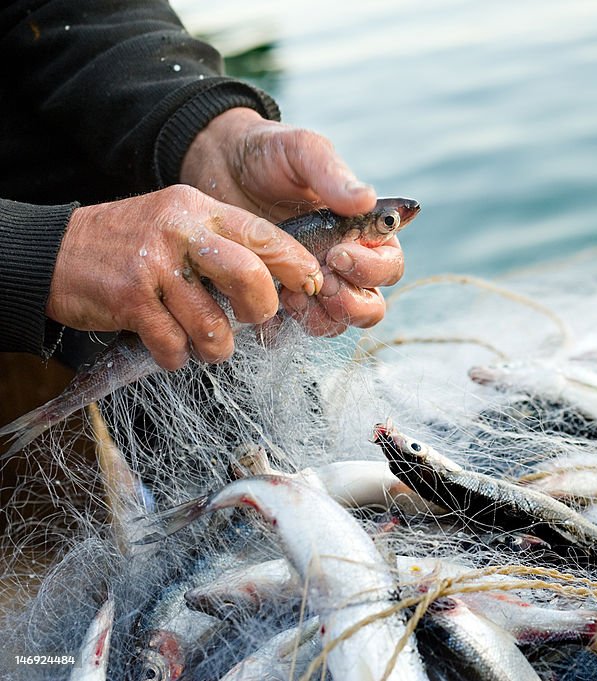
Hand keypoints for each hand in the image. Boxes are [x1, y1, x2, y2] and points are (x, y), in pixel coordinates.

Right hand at [46, 185, 322, 369]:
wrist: (54, 252)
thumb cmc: (132, 245)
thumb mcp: (180, 224)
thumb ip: (226, 244)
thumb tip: (282, 282)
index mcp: (201, 210)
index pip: (266, 236)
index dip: (297, 267)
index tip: (310, 288)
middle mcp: (180, 231)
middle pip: (250, 276)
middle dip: (261, 310)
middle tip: (253, 320)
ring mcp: (154, 265)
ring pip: (214, 325)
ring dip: (216, 346)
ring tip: (206, 342)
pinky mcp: (130, 299)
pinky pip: (175, 345)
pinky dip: (177, 357)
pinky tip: (170, 348)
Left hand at [180, 108, 402, 334]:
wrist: (217, 163)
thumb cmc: (268, 154)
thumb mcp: (301, 152)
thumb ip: (332, 175)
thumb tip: (367, 198)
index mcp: (363, 230)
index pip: (390, 263)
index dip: (373, 268)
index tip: (338, 252)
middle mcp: (345, 262)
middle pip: (372, 304)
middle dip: (351, 302)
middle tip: (320, 281)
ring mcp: (313, 283)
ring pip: (338, 322)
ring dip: (320, 316)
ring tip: (289, 293)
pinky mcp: (280, 296)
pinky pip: (295, 327)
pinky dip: (286, 324)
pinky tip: (267, 301)